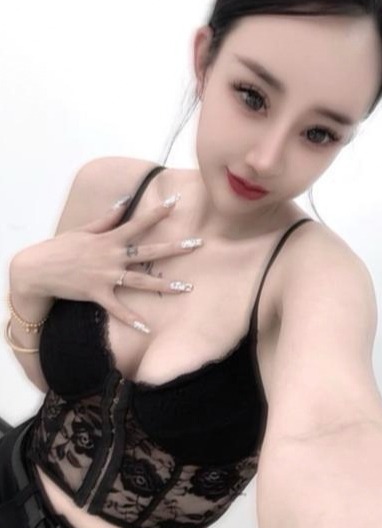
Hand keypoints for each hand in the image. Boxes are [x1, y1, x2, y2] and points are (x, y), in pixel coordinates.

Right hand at [10, 198, 201, 332]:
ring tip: (187, 287)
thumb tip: (124, 200)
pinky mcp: (97, 294)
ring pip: (141, 281)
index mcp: (109, 239)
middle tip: (197, 244)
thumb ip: (107, 218)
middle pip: (149, 252)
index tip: (176, 202)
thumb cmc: (61, 248)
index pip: (138, 222)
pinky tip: (147, 327)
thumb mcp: (84, 229)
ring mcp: (106, 276)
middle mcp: (111, 257)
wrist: (38, 269)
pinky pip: (118, 309)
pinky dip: (132, 319)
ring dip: (165, 285)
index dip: (157, 213)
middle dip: (174, 248)